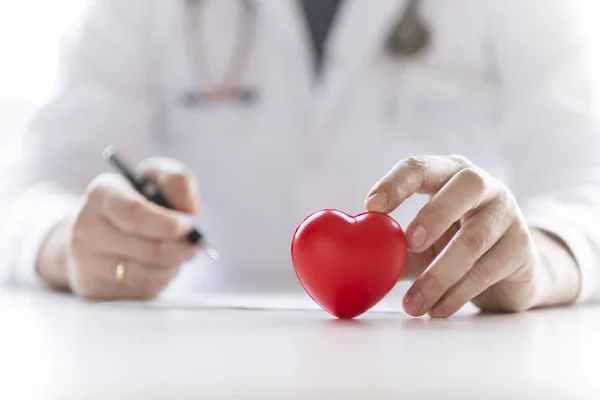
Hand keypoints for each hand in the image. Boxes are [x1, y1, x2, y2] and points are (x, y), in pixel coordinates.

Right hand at [37, 158, 199, 299]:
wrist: (95, 230)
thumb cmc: (134, 199)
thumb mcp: (154, 177)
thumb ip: (177, 181)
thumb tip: (189, 209)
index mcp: (102, 195)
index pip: (135, 215)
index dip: (168, 225)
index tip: (188, 225)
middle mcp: (86, 229)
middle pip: (146, 250)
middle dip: (179, 248)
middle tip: (193, 243)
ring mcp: (86, 262)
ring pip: (146, 275)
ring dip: (172, 265)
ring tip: (177, 252)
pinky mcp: (93, 289)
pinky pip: (140, 291)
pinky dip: (160, 280)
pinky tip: (160, 266)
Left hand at [366, 155, 576, 316]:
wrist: (506, 272)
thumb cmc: (451, 244)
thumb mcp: (419, 244)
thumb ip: (392, 247)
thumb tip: (354, 261)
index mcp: (448, 173)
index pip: (421, 167)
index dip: (396, 184)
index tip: (371, 207)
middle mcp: (482, 185)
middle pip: (463, 187)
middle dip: (434, 215)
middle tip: (409, 244)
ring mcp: (507, 213)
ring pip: (474, 239)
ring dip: (438, 276)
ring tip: (412, 305)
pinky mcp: (522, 247)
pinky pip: (487, 269)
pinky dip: (457, 294)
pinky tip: (436, 310)